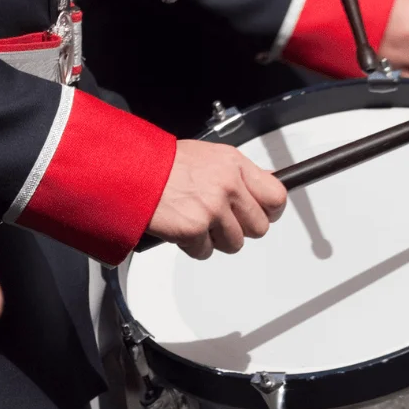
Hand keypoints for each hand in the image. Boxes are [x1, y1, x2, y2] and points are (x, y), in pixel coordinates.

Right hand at [148, 140, 286, 259]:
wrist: (132, 171)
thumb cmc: (165, 164)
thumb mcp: (210, 157)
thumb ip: (238, 174)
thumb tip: (263, 186)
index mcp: (234, 165)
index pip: (276, 195)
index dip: (271, 211)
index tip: (264, 214)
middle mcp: (227, 185)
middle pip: (259, 227)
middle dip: (241, 228)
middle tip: (222, 221)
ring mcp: (212, 209)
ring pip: (234, 243)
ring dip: (216, 239)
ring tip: (197, 221)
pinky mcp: (194, 230)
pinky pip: (206, 251)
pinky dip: (193, 246)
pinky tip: (182, 227)